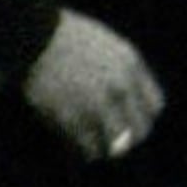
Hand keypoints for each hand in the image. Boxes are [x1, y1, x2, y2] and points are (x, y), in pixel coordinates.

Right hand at [19, 10, 164, 166]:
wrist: (32, 35)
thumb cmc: (64, 37)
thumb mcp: (104, 44)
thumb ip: (120, 71)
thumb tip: (126, 105)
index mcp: (130, 63)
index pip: (154, 106)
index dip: (141, 117)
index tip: (129, 121)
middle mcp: (120, 85)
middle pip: (140, 131)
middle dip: (127, 139)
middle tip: (111, 140)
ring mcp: (98, 104)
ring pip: (117, 147)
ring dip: (105, 147)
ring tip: (91, 144)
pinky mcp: (74, 119)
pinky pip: (90, 150)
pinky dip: (85, 150)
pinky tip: (75, 142)